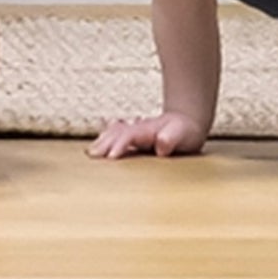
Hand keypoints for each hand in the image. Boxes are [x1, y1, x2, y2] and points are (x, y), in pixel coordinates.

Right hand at [87, 111, 207, 159]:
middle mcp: (138, 128)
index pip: (129, 135)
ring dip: (102, 141)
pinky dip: (105, 137)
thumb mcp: (183, 134)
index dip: (119, 144)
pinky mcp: (134, 136)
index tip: (111, 157)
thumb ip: (171, 138)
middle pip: (116, 133)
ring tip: (91, 152)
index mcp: (147, 129)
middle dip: (104, 143)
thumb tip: (160, 144)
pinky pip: (116, 134)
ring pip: (114, 132)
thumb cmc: (185, 131)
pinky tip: (98, 142)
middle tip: (92, 155)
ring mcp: (135, 131)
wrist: (187, 121)